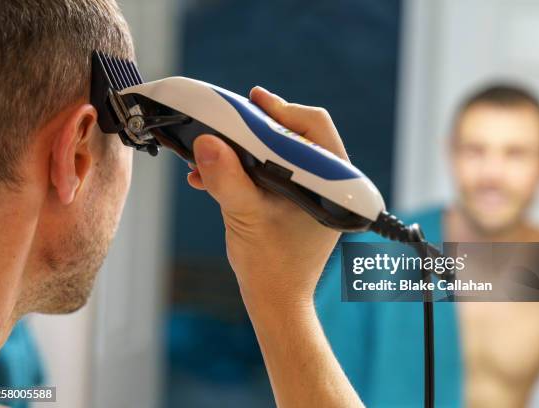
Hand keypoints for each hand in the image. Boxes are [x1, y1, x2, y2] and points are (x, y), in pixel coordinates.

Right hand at [187, 86, 346, 308]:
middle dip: (254, 128)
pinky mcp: (290, 199)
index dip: (282, 111)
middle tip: (226, 121)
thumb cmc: (272, 268)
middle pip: (292, 135)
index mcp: (331, 183)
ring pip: (276, 152)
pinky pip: (266, 171)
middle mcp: (324, 182)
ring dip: (241, 149)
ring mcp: (307, 190)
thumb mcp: (246, 218)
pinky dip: (240, 168)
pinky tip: (209, 175)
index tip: (254, 100)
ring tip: (209, 152)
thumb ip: (228, 180)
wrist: (274, 301)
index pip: (314, 127)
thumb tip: (207, 143)